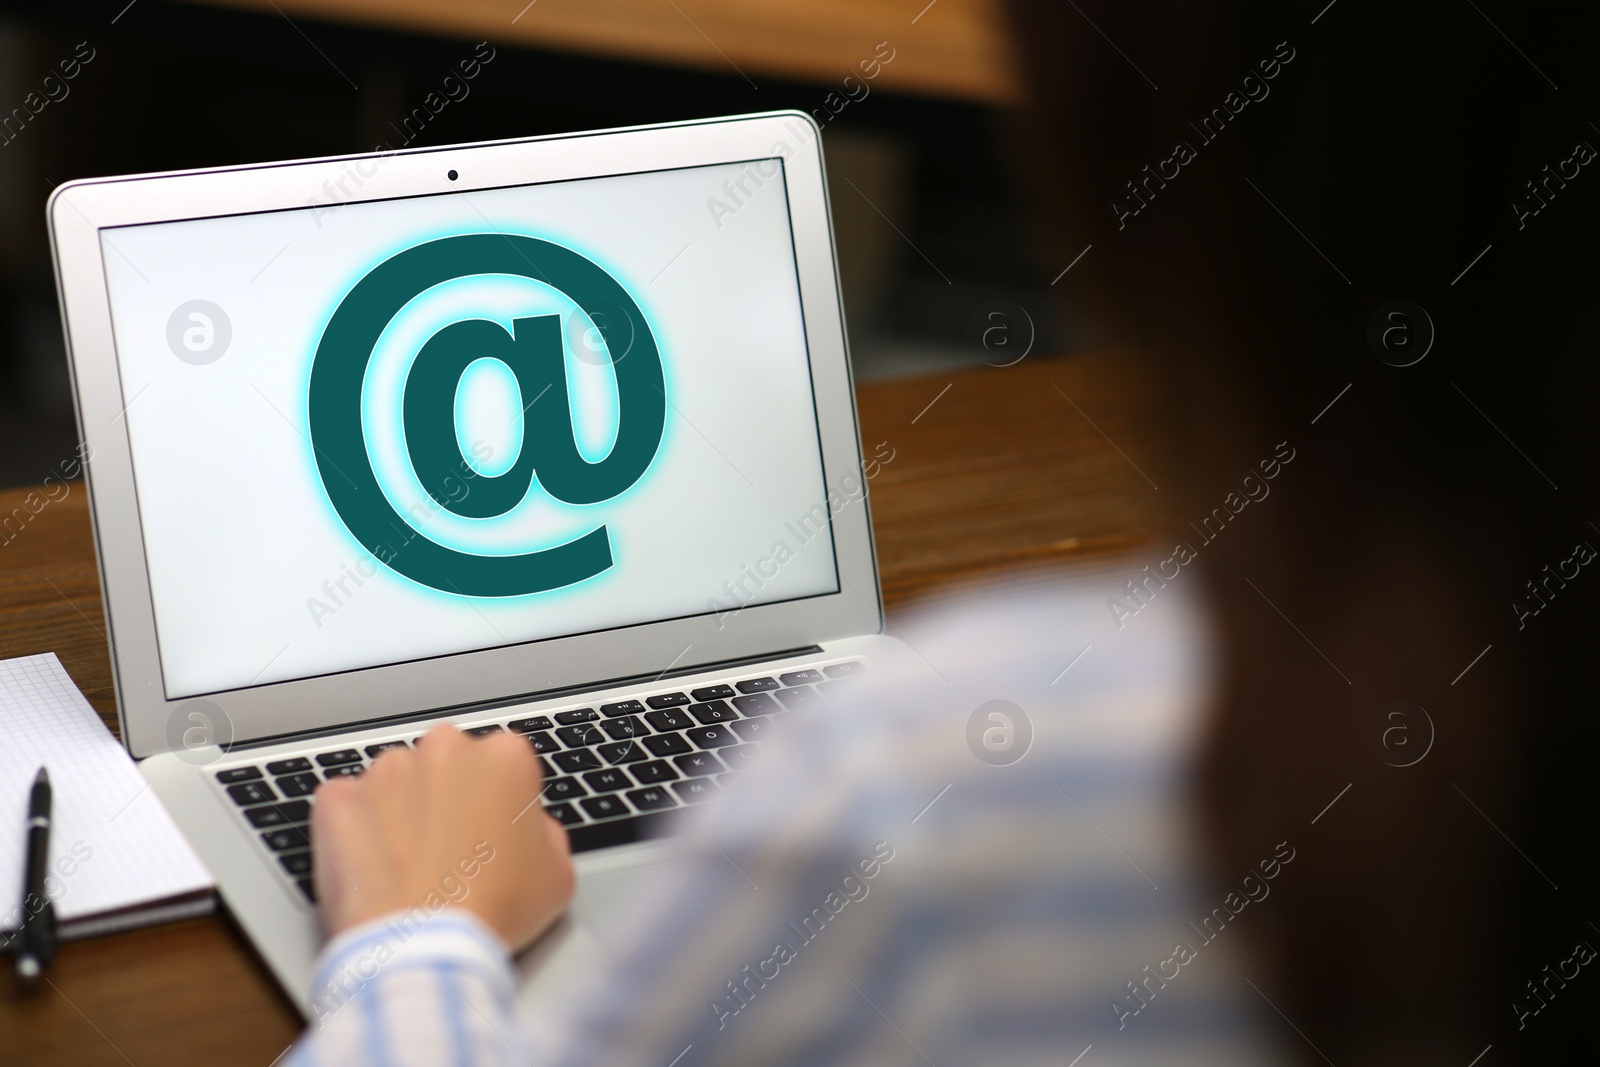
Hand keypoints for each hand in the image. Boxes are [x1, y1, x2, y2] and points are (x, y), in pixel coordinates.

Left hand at [310, 723, 574, 950]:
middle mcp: (444, 749)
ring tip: (409, 867)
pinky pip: (347, 805)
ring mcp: (385, 772)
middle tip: (453, 853)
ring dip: (402, 811)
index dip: (502, 804)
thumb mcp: (558, 873)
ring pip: (397, 782)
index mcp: (504, 756)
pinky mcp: (338, 799)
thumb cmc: (492, 912)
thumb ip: (543, 831)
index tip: (495, 835)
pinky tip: (373, 868)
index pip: (505, 765)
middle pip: (448, 764)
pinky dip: (355, 829)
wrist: (423, 949)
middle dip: (449, 798)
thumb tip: (528, 829)